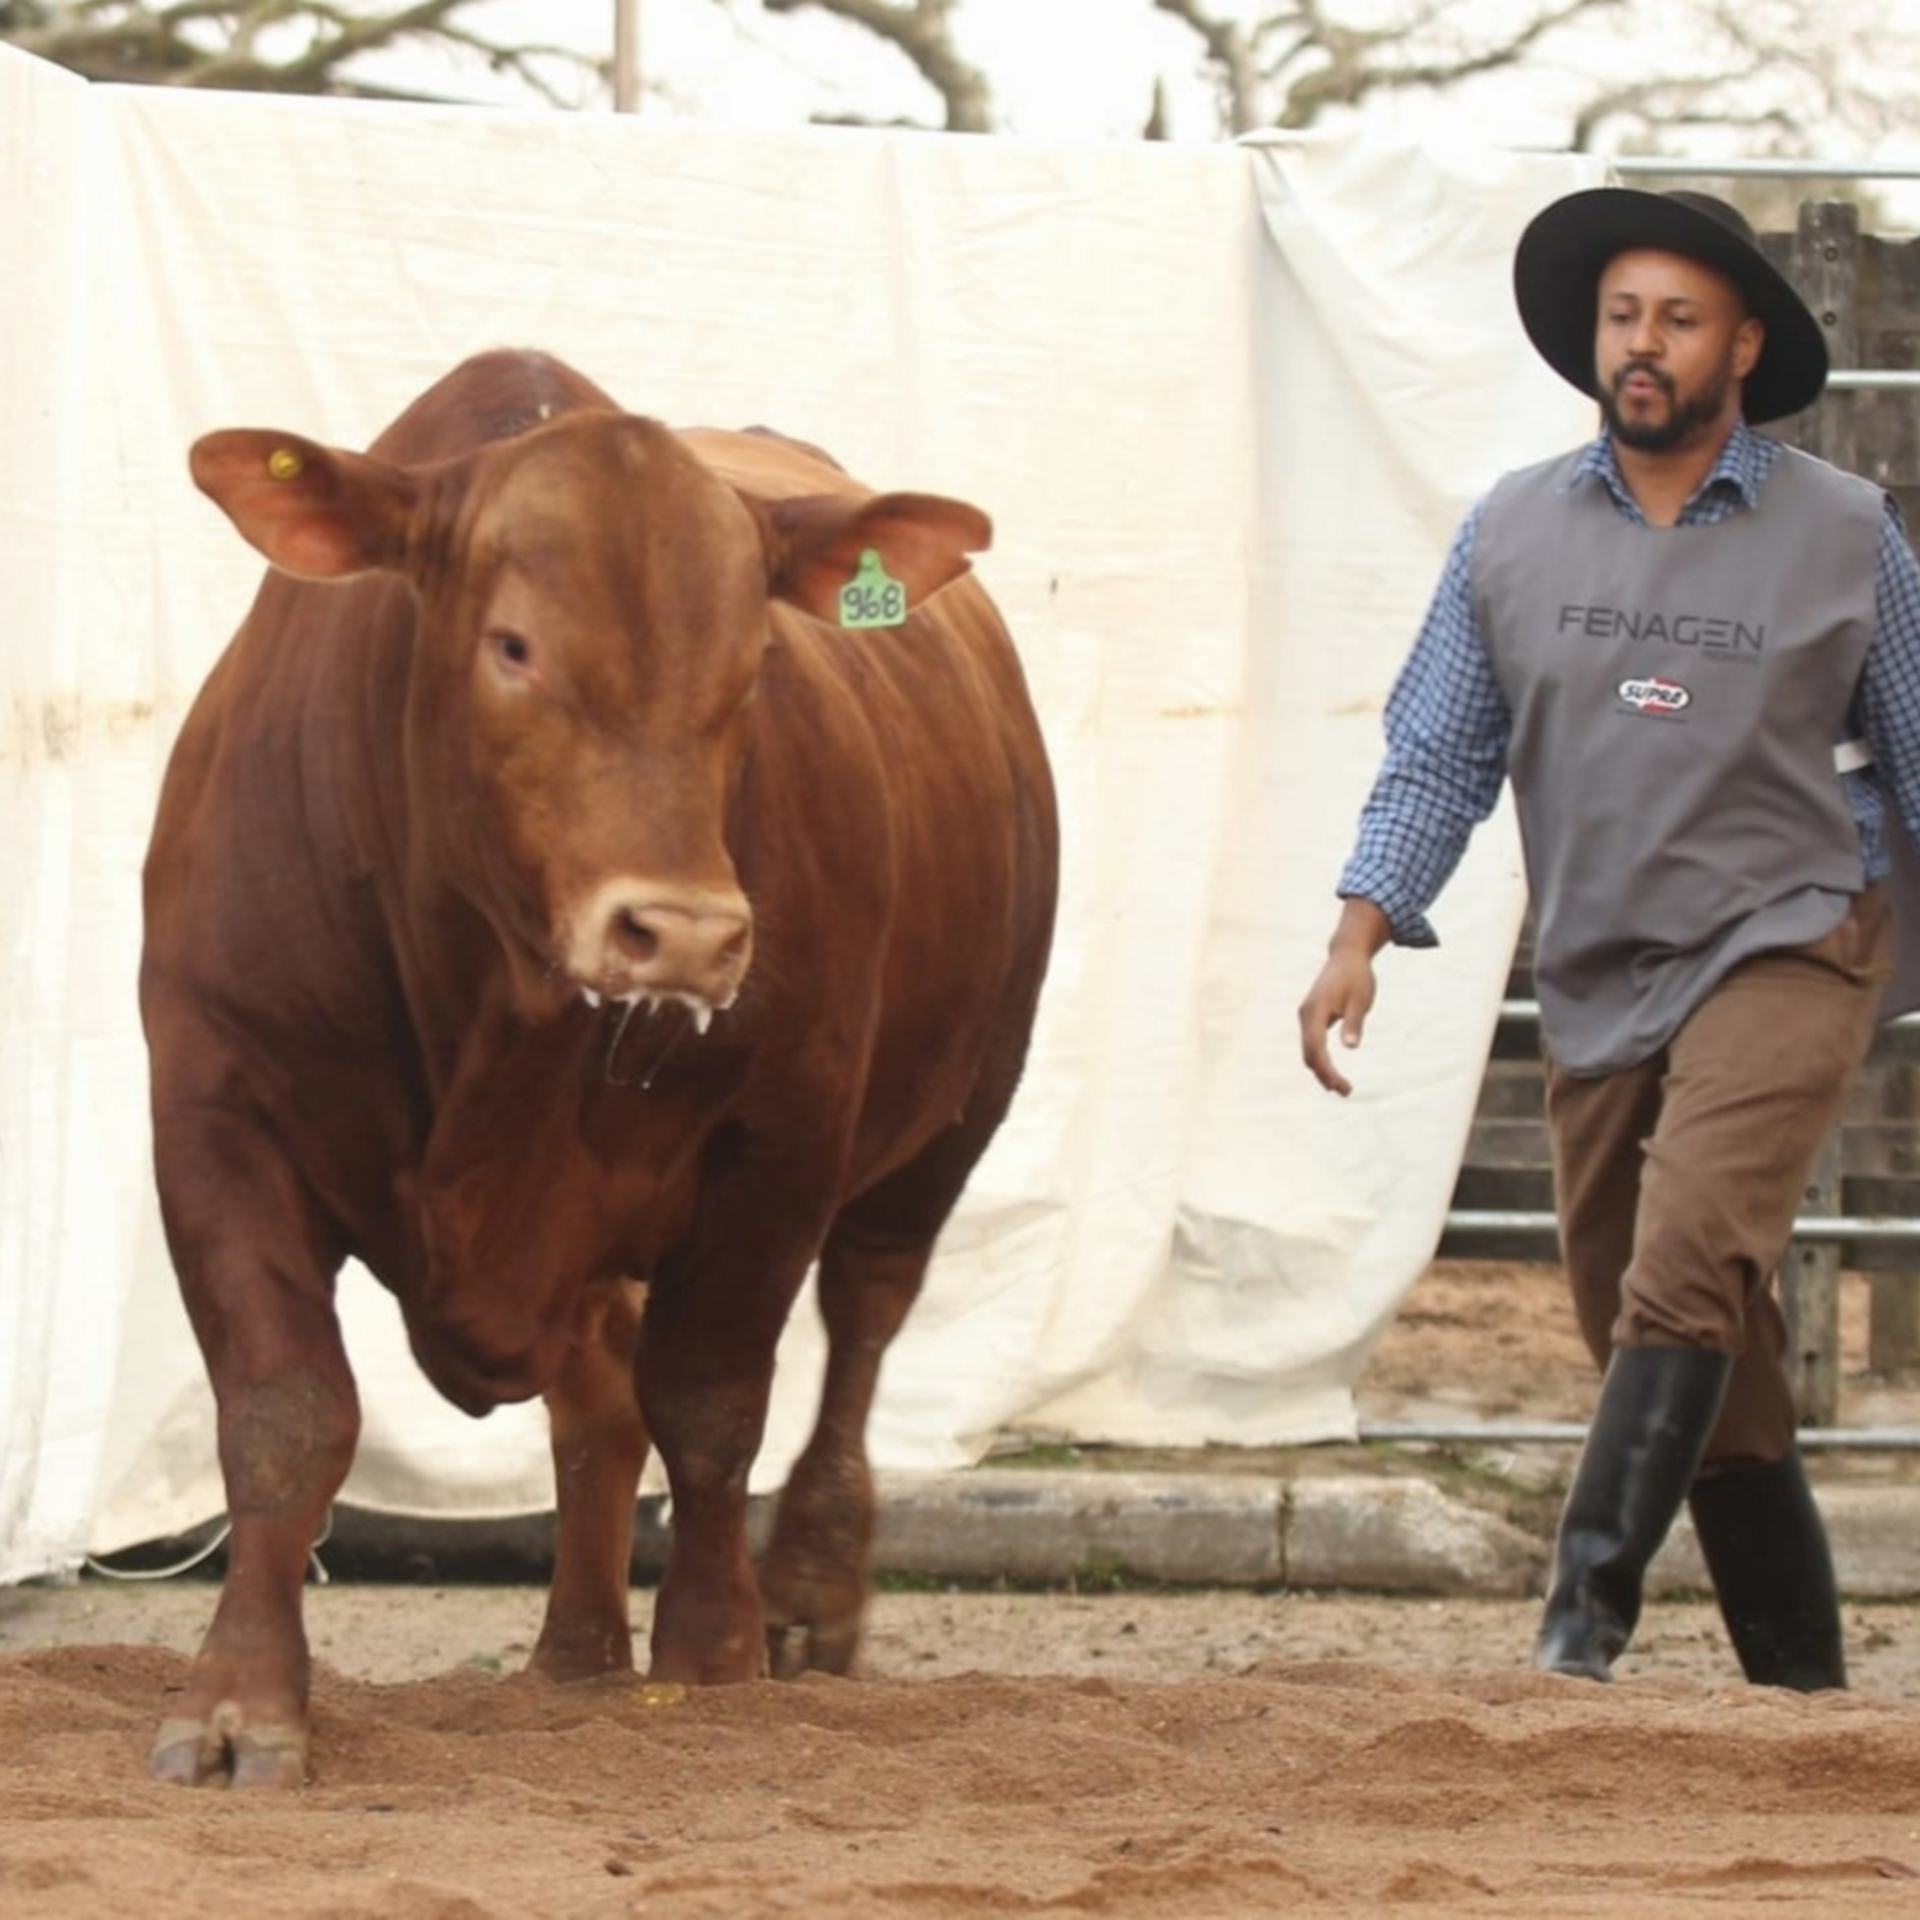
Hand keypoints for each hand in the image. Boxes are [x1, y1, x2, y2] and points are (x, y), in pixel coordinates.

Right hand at [1298, 898, 1390, 1095]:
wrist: (1347, 956)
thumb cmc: (1357, 977)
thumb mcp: (1360, 1000)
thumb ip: (1353, 1023)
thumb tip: (1350, 1047)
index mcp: (1316, 1010)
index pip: (1316, 1048)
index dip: (1327, 1070)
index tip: (1342, 1087)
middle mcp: (1306, 1015)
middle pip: (1309, 1053)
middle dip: (1324, 1075)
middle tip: (1346, 1091)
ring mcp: (1306, 1016)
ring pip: (1308, 1050)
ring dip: (1322, 1070)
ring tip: (1341, 1086)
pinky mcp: (1311, 1017)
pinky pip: (1311, 1043)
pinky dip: (1320, 1059)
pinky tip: (1332, 1070)